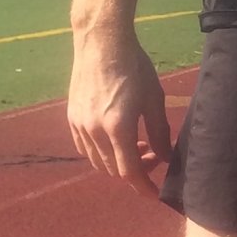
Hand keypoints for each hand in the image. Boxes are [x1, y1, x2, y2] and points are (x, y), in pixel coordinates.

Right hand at [68, 29, 173, 199]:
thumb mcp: (153, 99)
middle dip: (134, 169)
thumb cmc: (134, 67)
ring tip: (135, 143)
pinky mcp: (71, 117)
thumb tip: (165, 157)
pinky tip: (113, 138)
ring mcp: (79, 125)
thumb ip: (159, 132)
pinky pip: (84, 147)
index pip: (129, 171)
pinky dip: (100, 152)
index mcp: (117, 128)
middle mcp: (94, 131)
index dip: (142, 186)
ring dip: (116, 161)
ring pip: (97, 160)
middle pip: (113, 168)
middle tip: (152, 155)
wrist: (101, 42)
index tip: (154, 193)